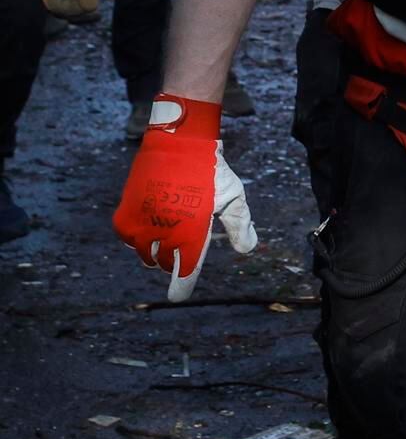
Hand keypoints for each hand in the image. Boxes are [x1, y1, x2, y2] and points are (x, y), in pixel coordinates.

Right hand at [112, 95, 257, 301]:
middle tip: (182, 245)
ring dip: (155, 249)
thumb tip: (247, 250)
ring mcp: (140, 225)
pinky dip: (139, 237)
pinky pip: (129, 239)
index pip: (185, 270)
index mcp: (191, 232)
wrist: (178, 142)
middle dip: (173, 259)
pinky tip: (153, 223)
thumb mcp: (233, 196)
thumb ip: (240, 226)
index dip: (182, 286)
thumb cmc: (210, 170)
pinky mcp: (124, 215)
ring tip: (168, 230)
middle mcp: (162, 233)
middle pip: (164, 262)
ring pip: (145, 253)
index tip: (179, 296)